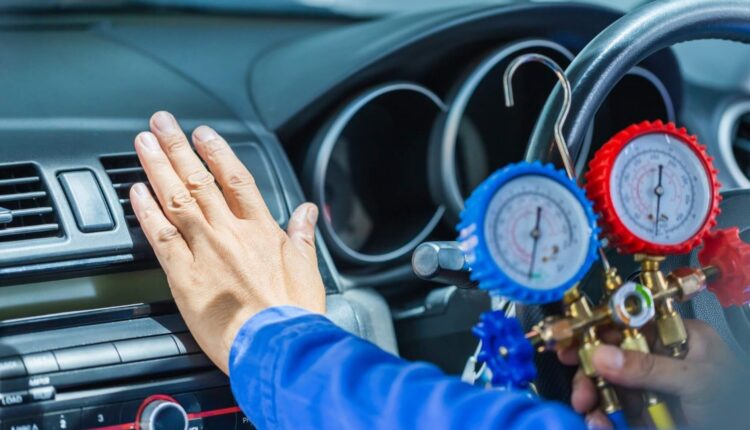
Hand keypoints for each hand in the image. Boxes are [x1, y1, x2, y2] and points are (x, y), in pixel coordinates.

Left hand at [130, 111, 325, 372]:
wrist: (276, 347)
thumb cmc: (292, 314)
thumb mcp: (309, 269)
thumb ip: (303, 235)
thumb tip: (307, 210)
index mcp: (261, 230)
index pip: (236, 180)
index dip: (218, 153)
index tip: (204, 135)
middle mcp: (230, 233)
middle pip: (199, 180)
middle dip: (178, 148)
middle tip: (161, 123)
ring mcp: (205, 251)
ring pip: (176, 200)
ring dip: (157, 168)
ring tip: (143, 144)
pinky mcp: (184, 277)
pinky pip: (161, 236)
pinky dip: (146, 212)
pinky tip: (135, 192)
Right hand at [558, 320, 735, 427]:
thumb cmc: (740, 403)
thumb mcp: (696, 380)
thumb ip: (649, 367)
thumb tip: (603, 354)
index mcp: (680, 338)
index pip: (631, 324)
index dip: (599, 330)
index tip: (571, 339)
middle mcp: (663, 359)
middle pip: (613, 355)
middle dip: (591, 370)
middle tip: (579, 386)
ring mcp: (654, 388)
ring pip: (610, 385)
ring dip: (593, 396)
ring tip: (588, 409)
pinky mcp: (648, 415)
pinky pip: (617, 411)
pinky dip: (603, 418)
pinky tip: (599, 423)